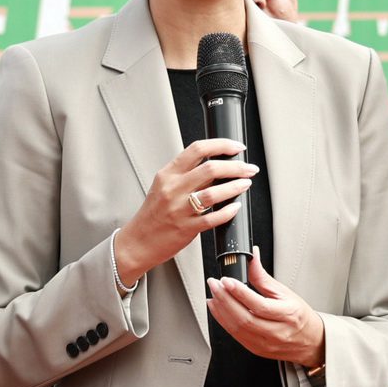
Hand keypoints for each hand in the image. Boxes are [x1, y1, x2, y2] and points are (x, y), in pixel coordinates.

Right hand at [113, 138, 257, 285]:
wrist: (138, 241)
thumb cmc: (153, 214)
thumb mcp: (164, 187)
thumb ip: (187, 176)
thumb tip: (218, 166)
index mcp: (168, 174)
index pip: (197, 149)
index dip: (222, 145)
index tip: (237, 147)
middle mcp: (173, 189)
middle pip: (210, 168)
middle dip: (236, 166)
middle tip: (249, 168)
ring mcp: (179, 209)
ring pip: (213, 193)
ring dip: (235, 186)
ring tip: (245, 184)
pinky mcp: (186, 228)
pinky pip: (213, 218)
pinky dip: (228, 211)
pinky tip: (235, 207)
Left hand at [206, 250, 326, 367]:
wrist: (309, 341)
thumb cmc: (299, 316)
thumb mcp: (285, 292)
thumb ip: (263, 277)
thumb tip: (252, 257)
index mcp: (288, 314)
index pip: (260, 305)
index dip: (240, 292)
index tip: (227, 280)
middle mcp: (277, 332)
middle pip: (245, 318)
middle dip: (225, 299)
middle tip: (215, 284)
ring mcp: (266, 343)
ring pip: (238, 328)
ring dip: (221, 310)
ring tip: (214, 294)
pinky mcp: (256, 349)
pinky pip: (235, 336)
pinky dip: (223, 321)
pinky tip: (218, 309)